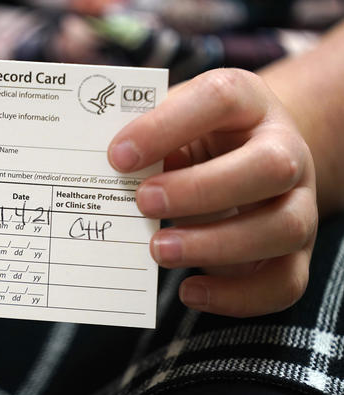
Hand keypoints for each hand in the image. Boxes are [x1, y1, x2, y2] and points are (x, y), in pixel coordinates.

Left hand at [108, 69, 316, 316]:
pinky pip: (283, 282)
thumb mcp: (170, 124)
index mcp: (248, 103)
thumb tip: (97, 173)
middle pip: (271, 166)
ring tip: (158, 249)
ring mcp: (298, 203)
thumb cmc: (195, 140)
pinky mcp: (296, 253)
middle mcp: (285, 150)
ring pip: (284, 227)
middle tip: (143, 203)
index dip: (167, 126)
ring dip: (216, 244)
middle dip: (201, 189)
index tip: (118, 156)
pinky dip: (236, 296)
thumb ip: (143, 139)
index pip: (221, 98)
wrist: (246, 158)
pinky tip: (190, 290)